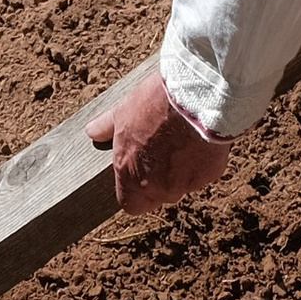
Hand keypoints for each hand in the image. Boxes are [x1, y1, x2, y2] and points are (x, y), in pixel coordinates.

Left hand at [89, 63, 230, 212]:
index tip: (140, 175)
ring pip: (183, 185)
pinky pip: (205, 173)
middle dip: (162, 178)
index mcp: (130, 173)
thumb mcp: (124, 110)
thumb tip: (92, 132)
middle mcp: (156, 186)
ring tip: (185, 139)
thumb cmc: (156, 102)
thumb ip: (107, 127)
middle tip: (166, 149)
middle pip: (159, 194)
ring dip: (183, 170)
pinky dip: (203, 161)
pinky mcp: (208, 175)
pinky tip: (202, 138)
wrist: (195, 95)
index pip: (130, 204)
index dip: (135, 193)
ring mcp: (184, 183)